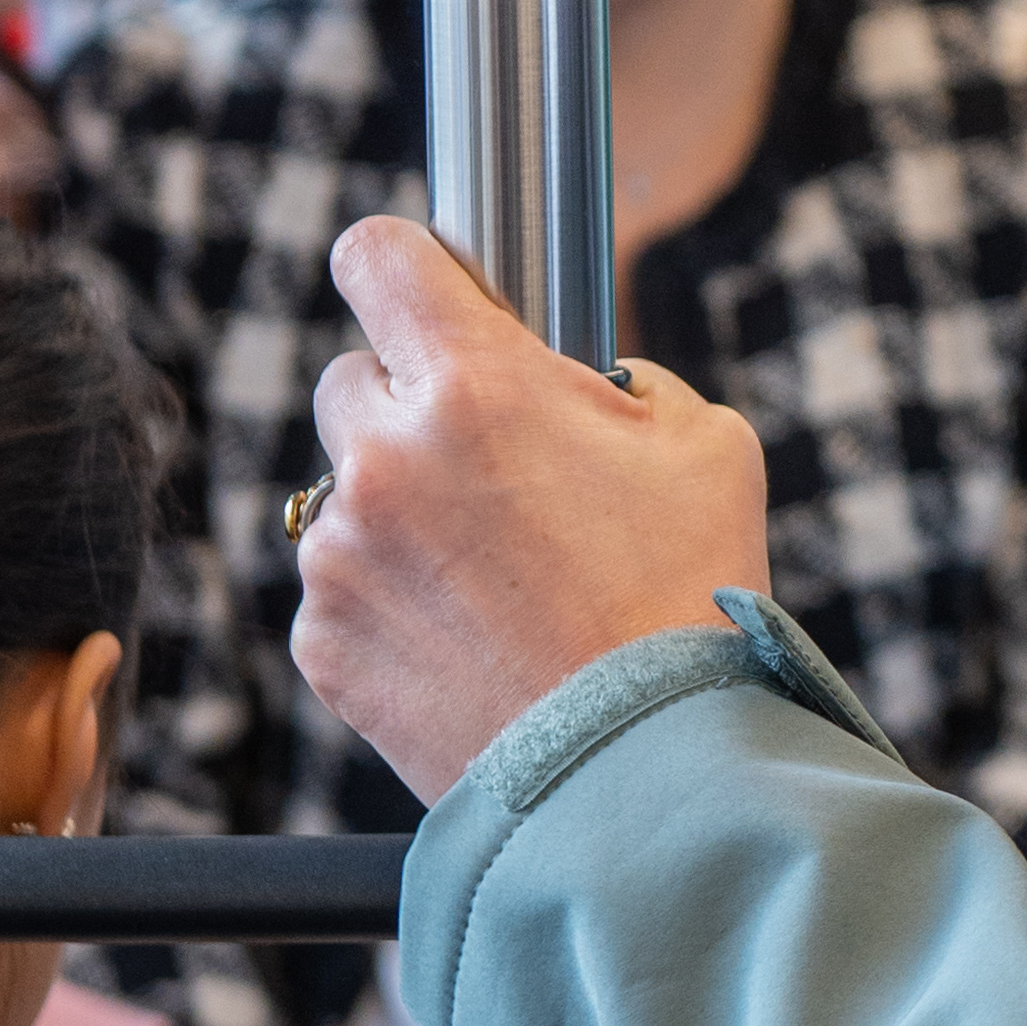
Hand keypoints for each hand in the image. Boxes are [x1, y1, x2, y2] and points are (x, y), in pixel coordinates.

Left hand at [288, 214, 770, 808]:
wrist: (643, 769)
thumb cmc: (689, 598)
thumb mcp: (703, 445)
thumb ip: (622, 384)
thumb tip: (579, 384)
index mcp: (475, 382)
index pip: (374, 256)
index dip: (398, 263)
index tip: (418, 290)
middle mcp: (385, 456)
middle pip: (349, 379)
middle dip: (408, 409)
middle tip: (488, 468)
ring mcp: (341, 555)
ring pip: (344, 494)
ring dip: (400, 515)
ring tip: (494, 581)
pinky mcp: (323, 642)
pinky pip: (340, 590)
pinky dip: (389, 604)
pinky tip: (470, 639)